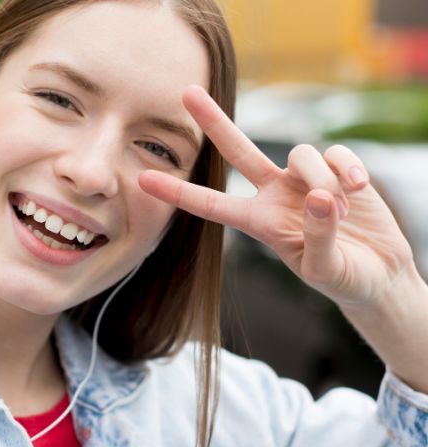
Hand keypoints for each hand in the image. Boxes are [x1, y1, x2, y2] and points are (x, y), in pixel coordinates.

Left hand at [139, 85, 414, 308]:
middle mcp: (275, 194)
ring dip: (323, 180)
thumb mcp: (325, 269)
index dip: (178, 192)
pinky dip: (348, 168)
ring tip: (342, 212)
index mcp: (259, 222)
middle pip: (238, 151)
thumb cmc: (344, 277)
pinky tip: (358, 190)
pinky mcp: (337, 167)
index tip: (143, 179)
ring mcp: (304, 178)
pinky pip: (335, 152)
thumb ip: (318, 237)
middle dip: (214, 121)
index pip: (211, 205)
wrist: (380, 273)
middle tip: (187, 92)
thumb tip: (320, 196)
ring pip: (300, 154)